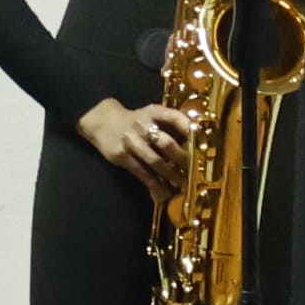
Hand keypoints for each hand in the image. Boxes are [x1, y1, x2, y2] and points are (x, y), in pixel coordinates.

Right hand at [79, 98, 195, 201]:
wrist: (103, 121)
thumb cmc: (135, 120)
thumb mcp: (151, 115)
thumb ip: (170, 124)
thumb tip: (196, 140)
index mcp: (154, 112)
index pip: (175, 117)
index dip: (188, 128)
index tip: (202, 140)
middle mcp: (143, 125)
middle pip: (166, 143)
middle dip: (182, 159)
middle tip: (195, 171)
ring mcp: (131, 141)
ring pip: (155, 161)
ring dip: (170, 175)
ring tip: (182, 185)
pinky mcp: (122, 156)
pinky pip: (141, 172)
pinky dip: (154, 184)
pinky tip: (162, 192)